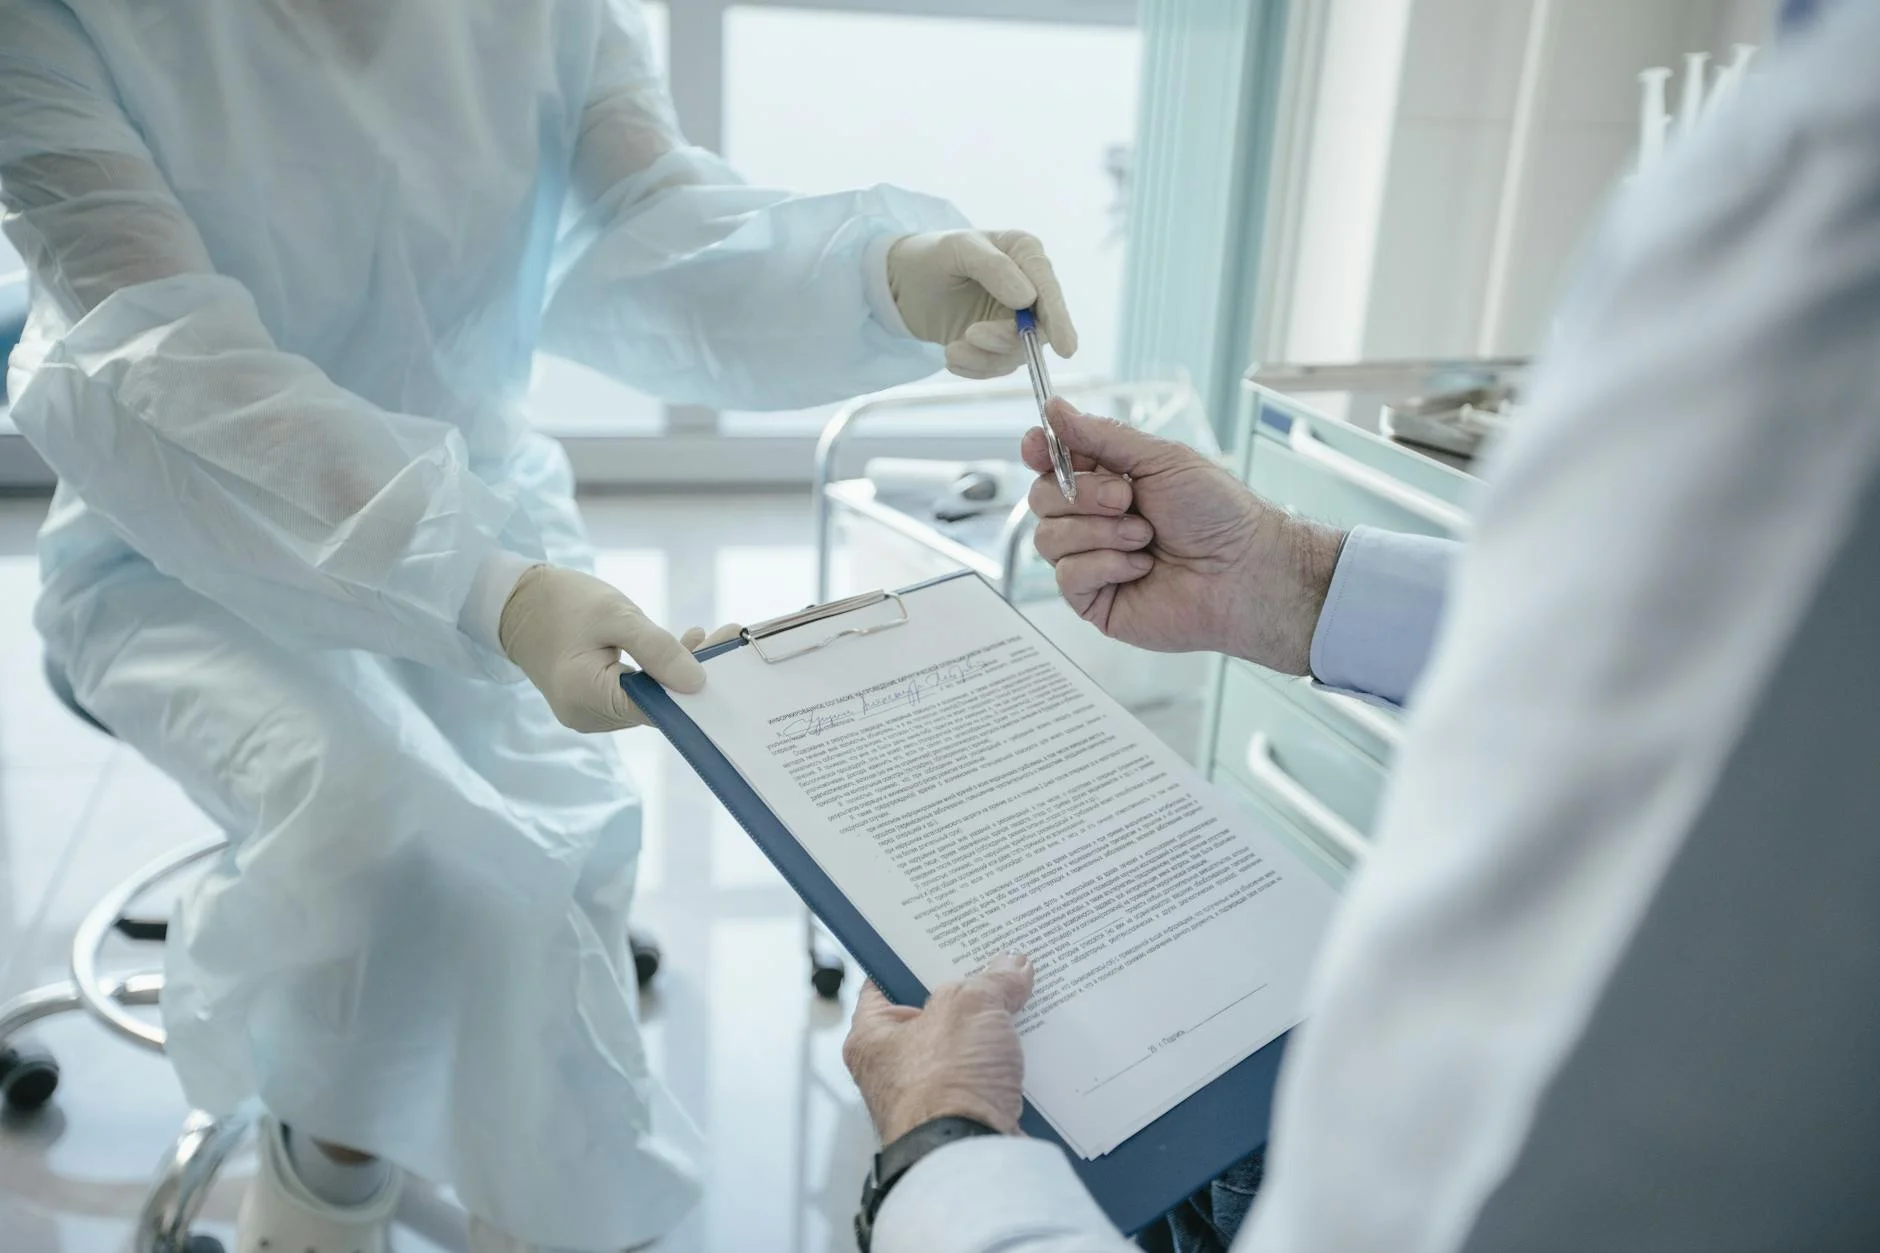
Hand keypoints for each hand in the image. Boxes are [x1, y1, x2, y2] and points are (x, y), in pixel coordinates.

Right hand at [498, 564, 722, 732]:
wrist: (517, 602)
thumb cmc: (561, 602)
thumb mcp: (614, 614)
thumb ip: (656, 648)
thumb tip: (697, 683)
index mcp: (586, 696)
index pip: (656, 708)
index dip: (693, 690)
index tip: (727, 663)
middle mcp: (588, 716)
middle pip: (656, 704)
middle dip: (692, 675)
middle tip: (725, 638)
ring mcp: (590, 714)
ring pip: (650, 699)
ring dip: (678, 671)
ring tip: (708, 637)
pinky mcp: (594, 704)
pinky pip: (637, 693)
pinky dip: (660, 671)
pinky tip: (682, 644)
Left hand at [842, 954, 1033, 1143]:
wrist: (970, 1159)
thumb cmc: (945, 1084)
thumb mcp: (969, 1005)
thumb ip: (991, 979)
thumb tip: (1014, 966)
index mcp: (872, 1037)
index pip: (884, 982)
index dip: (914, 957)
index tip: (943, 939)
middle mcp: (893, 1071)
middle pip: (934, 1016)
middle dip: (968, 995)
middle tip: (996, 966)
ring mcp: (930, 1099)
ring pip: (965, 1051)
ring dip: (993, 1033)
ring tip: (1024, 1001)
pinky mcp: (964, 1120)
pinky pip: (988, 1082)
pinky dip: (1009, 1067)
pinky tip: (1035, 1048)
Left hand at [886, 230, 1077, 378]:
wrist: (900, 284)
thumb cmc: (931, 256)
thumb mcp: (958, 249)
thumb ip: (994, 267)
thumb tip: (1027, 297)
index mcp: (1025, 255)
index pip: (1049, 290)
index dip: (1060, 319)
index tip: (1066, 349)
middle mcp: (1029, 288)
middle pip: (1040, 328)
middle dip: (1007, 339)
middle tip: (971, 335)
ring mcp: (1015, 320)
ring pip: (1018, 353)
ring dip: (984, 358)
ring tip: (951, 349)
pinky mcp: (997, 344)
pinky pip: (998, 366)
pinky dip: (975, 368)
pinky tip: (952, 356)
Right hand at [1024, 400, 1344, 673]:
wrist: (1244, 569)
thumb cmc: (1217, 513)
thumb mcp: (1161, 459)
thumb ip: (1102, 435)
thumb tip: (1055, 408)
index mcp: (1107, 480)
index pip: (1050, 462)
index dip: (1038, 451)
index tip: (1038, 446)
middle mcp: (1094, 519)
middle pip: (1040, 498)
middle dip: (1082, 494)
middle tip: (1127, 499)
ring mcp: (1091, 560)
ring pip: (1047, 538)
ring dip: (1099, 532)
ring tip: (1145, 537)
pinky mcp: (1093, 600)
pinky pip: (1067, 577)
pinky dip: (1105, 565)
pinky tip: (1140, 567)